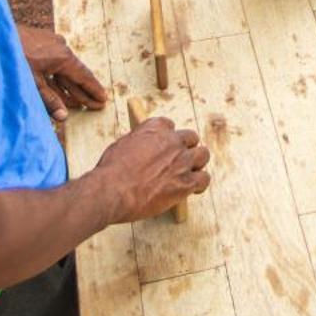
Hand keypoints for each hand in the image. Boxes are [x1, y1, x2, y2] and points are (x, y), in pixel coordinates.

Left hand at [16, 24, 107, 121]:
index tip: (103, 99)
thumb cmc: (14, 58)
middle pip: (76, 73)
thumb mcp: (32, 83)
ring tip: (77, 101)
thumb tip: (63, 116)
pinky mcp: (41, 42)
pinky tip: (57, 87)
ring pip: (64, 68)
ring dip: (69, 85)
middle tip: (94, 105)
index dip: (93, 90)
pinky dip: (57, 76)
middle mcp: (61, 47)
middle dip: (83, 91)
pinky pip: (54, 62)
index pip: (84, 76)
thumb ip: (49, 100)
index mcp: (63, 57)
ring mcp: (51, 43)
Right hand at [93, 116, 209, 223]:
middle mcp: (172, 141)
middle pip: (190, 138)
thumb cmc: (111, 171)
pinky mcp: (186, 182)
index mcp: (154, 129)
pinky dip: (200, 184)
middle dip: (186, 148)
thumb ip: (139, 143)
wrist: (113, 190)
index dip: (167, 137)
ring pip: (202, 155)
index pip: (169, 125)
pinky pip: (204, 179)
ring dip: (197, 163)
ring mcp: (181, 161)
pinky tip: (193, 189)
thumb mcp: (122, 145)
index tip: (164, 145)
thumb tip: (142, 149)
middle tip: (178, 160)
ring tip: (190, 173)